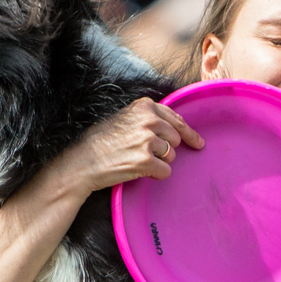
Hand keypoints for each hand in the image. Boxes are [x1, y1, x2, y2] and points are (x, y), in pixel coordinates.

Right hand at [47, 98, 204, 197]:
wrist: (83, 161)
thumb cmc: (101, 142)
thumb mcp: (124, 118)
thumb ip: (147, 118)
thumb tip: (173, 127)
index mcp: (145, 106)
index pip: (176, 119)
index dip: (188, 133)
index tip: (197, 142)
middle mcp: (149, 120)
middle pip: (176, 138)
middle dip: (166, 149)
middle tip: (147, 154)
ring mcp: (148, 140)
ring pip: (171, 156)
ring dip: (159, 162)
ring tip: (136, 160)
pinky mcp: (146, 160)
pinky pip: (165, 171)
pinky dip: (155, 175)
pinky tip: (139, 171)